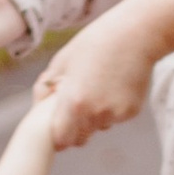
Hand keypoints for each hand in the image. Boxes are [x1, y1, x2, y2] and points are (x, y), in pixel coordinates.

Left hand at [33, 0, 173, 147]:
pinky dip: (113, 108)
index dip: (59, 135)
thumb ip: (46, 88)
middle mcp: (95, 113)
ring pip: (99, 127)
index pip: (62, 140)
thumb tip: (37, 107)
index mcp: (73, 102)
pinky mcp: (131, 111)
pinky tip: (115, 85)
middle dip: (76, 128)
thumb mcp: (62, 61)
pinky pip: (116, 118)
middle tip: (78, 104)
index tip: (59, 125)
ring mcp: (116, 114)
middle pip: (80, 139)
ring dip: (95, 117)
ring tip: (99, 87)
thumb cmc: (95, 43)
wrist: (136, 34)